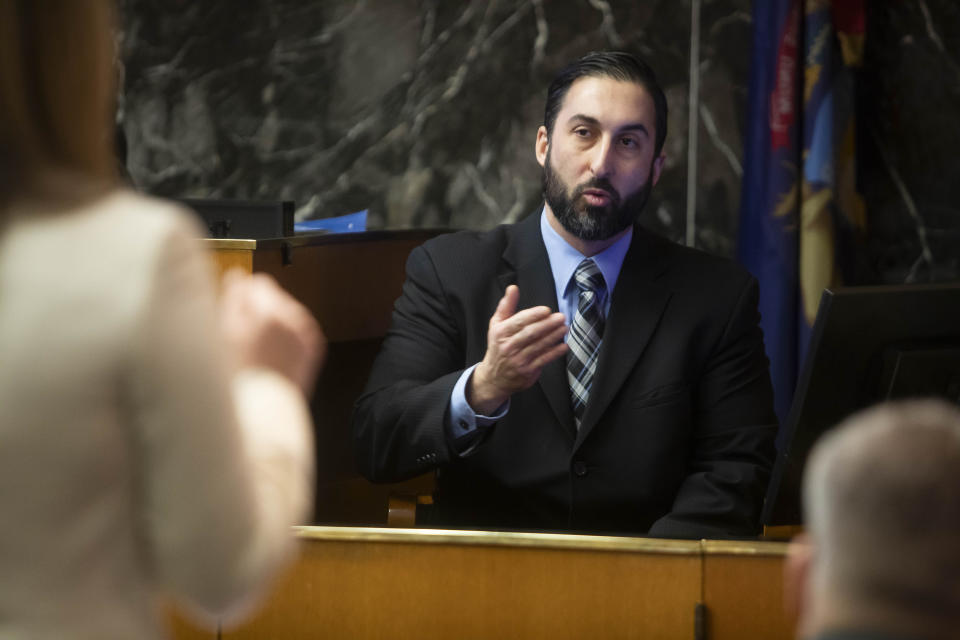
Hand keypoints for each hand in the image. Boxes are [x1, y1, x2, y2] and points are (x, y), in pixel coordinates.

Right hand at [219, 270, 325, 394]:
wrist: (265, 408)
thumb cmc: (241, 374)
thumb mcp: (225, 333)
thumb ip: (233, 297)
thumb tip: (237, 275)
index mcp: (270, 311)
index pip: (259, 282)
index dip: (244, 296)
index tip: (235, 312)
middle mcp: (294, 318)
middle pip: (276, 297)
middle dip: (260, 309)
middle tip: (244, 337)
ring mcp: (306, 333)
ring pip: (287, 313)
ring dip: (274, 323)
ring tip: (259, 350)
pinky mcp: (313, 346)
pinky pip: (298, 330)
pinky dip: (287, 337)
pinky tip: (273, 355)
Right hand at [467, 285, 567, 413]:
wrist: (494, 378)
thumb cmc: (498, 347)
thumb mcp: (496, 325)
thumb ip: (506, 306)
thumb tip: (513, 288)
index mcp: (501, 332)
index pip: (519, 322)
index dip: (534, 315)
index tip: (546, 310)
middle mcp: (509, 346)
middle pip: (530, 333)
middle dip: (547, 324)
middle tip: (561, 317)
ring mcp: (518, 360)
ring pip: (539, 346)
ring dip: (554, 336)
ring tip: (565, 328)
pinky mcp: (527, 371)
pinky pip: (544, 360)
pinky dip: (555, 352)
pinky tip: (563, 346)